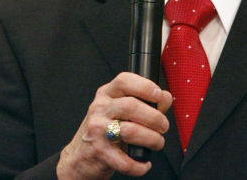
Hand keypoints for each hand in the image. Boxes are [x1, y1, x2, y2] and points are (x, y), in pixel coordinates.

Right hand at [57, 72, 172, 178]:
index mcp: (106, 94)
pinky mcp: (99, 152)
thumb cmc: (104, 129)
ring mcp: (97, 130)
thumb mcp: (121, 110)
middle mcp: (100, 109)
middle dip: (155, 118)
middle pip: (131, 106)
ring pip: (131, 131)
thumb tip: (165, 97)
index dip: (145, 86)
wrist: (81, 155)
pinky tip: (144, 163)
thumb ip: (146, 102)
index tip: (158, 95)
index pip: (124, 81)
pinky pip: (125, 161)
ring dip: (152, 139)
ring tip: (156, 143)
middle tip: (163, 126)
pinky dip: (140, 165)